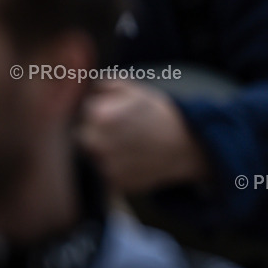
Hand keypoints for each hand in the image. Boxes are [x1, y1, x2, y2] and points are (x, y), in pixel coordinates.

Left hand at [77, 80, 209, 193]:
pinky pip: (106, 173)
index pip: (81, 113)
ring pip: (93, 156)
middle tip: (119, 130)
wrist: (185, 145)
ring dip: (104, 151)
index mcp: (101, 116)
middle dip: (95, 132)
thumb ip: (104, 85)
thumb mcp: (134, 90)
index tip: (111, 113)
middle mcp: (99, 144)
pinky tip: (134, 158)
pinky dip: (116, 167)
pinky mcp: (116, 183)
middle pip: (82, 136)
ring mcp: (107, 166)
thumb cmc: (158, 114)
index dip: (95, 111)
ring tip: (129, 144)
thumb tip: (82, 86)